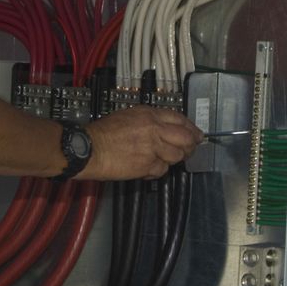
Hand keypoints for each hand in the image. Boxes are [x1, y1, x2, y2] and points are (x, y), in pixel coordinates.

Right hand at [81, 107, 201, 180]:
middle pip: (186, 138)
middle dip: (191, 145)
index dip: (191, 128)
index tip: (195, 134)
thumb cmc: (104, 132)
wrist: (90, 149)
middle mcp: (154, 129)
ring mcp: (153, 148)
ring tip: (163, 159)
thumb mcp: (128, 115)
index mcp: (149, 114)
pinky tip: (148, 168)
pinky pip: (162, 170)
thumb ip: (149, 120)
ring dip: (173, 159)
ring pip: (177, 156)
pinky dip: (157, 171)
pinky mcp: (147, 165)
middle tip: (190, 149)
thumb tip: (165, 128)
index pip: (180, 119)